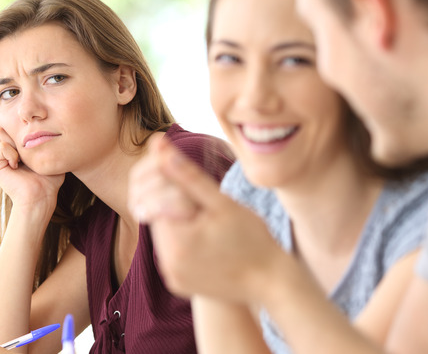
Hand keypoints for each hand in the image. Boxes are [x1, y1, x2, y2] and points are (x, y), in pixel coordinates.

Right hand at [0, 121, 64, 222]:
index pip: (9, 125)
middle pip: (5, 126)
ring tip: (23, 159)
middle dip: (20, 134)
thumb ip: (40, 137)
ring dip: (17, 144)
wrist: (41, 195)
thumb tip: (38, 122)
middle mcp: (5, 150)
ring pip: (1, 133)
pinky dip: (12, 154)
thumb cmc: (49, 177)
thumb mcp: (47, 152)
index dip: (19, 126)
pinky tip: (17, 165)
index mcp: (15, 147)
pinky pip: (2, 146)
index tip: (33, 139)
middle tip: (28, 153)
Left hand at [130, 139, 286, 303]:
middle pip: (157, 214)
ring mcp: (172, 275)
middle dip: (176, 201)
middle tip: (208, 204)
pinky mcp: (178, 283)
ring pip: (164, 233)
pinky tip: (209, 240)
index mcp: (176, 241)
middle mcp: (167, 263)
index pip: (156, 195)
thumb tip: (157, 145)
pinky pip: (171, 252)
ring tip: (212, 224)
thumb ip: (187, 174)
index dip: (174, 181)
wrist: (271, 282)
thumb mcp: (222, 202)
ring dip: (179, 219)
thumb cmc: (253, 238)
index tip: (199, 182)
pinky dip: (184, 240)